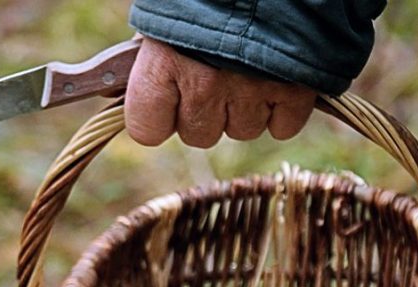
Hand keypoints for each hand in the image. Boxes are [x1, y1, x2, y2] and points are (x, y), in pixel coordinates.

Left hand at [125, 37, 315, 147]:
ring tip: (249, 68)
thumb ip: (153, 59)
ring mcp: (251, 90)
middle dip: (206, 112)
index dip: (157, 118)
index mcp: (165, 62)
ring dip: (245, 108)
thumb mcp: (168, 20)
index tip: (166, 101)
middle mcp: (205, 84)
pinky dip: (283, 108)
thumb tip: (123, 93)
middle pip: (199, 136)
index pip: (148, 130)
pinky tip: (278, 77)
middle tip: (216, 73)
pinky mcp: (294, 92)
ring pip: (243, 130)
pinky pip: (282, 126)